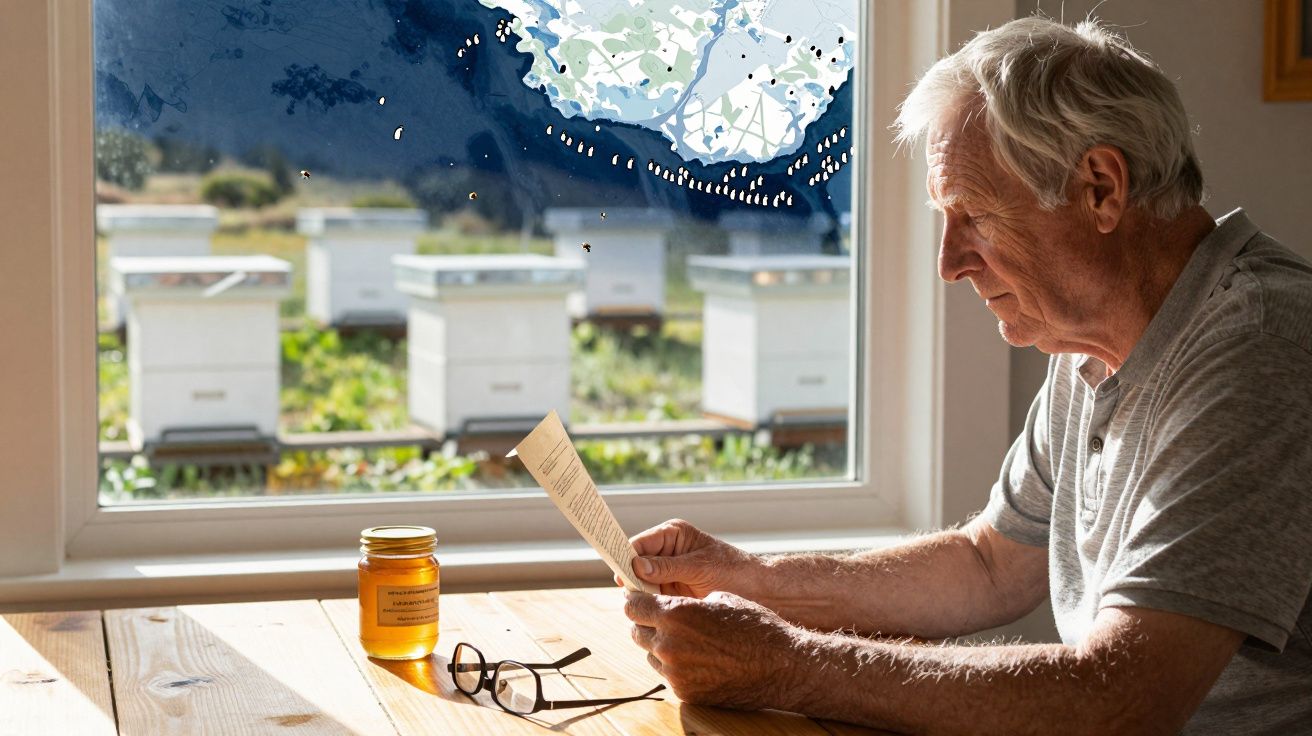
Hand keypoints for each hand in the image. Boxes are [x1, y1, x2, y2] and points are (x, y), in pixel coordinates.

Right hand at [615, 519, 762, 598]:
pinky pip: (652, 597)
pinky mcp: (672, 591)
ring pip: (640, 583)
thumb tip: (636, 565)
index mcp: (672, 535)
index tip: (617, 573)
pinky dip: (650, 605)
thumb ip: (668, 567)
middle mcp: (666, 551)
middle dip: (631, 578)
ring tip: (645, 606)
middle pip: (635, 564)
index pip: (639, 543)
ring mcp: (668, 572)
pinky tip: (653, 613)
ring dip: (640, 594)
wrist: (758, 590)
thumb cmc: (733, 570)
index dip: (625, 557)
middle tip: (632, 595)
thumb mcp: (700, 567)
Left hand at [624, 590, 812, 710]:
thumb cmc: (754, 626)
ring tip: (688, 640)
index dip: (636, 600)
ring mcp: (675, 672)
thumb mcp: (719, 598)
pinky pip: (667, 675)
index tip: (641, 600)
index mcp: (675, 614)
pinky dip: (676, 666)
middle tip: (663, 619)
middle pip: (636, 631)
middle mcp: (669, 644)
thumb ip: (684, 602)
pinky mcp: (684, 692)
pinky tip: (698, 659)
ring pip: (650, 654)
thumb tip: (664, 602)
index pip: (632, 605)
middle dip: (646, 623)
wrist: (780, 665)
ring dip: (660, 646)